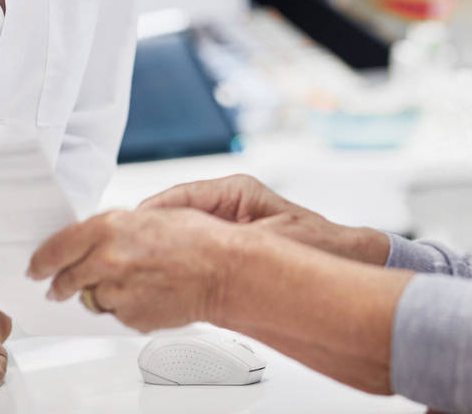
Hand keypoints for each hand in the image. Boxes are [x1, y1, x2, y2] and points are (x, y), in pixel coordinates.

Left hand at [27, 209, 235, 331]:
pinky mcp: (130, 317)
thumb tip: (94, 241)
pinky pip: (117, 313)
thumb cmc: (198, 239)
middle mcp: (105, 261)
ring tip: (132, 282)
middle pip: (66, 280)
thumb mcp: (150, 216)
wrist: (224, 271)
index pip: (57, 247)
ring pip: (93, 298)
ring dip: (103, 292)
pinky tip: (147, 293)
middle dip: (62, 283)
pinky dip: (125, 306)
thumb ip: (114, 230)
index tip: (37, 266)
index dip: (43, 259)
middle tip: (61, 285)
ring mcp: (116, 293)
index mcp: (108, 229)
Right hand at [140, 175, 387, 263]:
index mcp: (235, 192)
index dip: (153, 213)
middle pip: (174, 213)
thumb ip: (235, 240)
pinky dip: (174, 263)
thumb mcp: (274, 236)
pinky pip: (190, 251)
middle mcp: (226, 204)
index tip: (131, 227)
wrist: (345, 261)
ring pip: (178, 232)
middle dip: (150, 232)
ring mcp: (224, 224)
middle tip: (126, 250)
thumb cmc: (318, 243)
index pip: (182, 196)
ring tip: (140, 266)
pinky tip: (163, 279)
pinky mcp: (225, 246)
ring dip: (161, 248)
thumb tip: (191, 236)